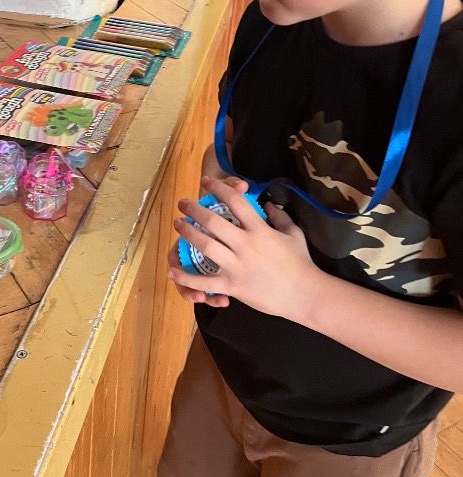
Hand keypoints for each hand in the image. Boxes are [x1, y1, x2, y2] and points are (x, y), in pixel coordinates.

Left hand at [169, 176, 320, 319]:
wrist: (305, 294)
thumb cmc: (300, 263)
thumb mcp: (293, 233)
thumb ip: (279, 216)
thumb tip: (267, 204)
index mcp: (260, 229)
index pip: (235, 201)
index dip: (218, 188)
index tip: (207, 182)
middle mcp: (245, 245)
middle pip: (213, 221)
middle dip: (194, 209)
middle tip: (183, 203)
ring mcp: (237, 266)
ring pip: (205, 246)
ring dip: (188, 233)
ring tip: (177, 224)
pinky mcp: (233, 286)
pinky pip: (205, 282)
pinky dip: (186, 278)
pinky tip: (171, 272)